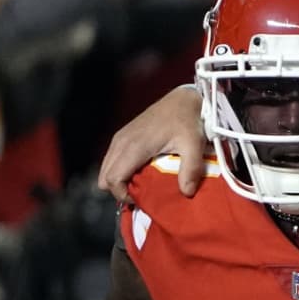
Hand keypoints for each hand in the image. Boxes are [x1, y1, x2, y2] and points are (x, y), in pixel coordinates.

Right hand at [98, 85, 206, 200]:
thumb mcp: (194, 145)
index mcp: (134, 146)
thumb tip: (186, 193)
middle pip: (104, 177)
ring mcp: (120, 138)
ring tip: (142, 184)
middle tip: (142, 195)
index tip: (141, 200)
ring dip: (120, 180)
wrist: (183, 99)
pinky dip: (121, 170)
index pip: (112, 179)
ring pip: (106, 169)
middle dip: (120, 190)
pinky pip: (112, 160)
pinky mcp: (123, 136)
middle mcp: (121, 142)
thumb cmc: (188, 120)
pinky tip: (141, 171)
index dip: (122, 194)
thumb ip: (191, 169)